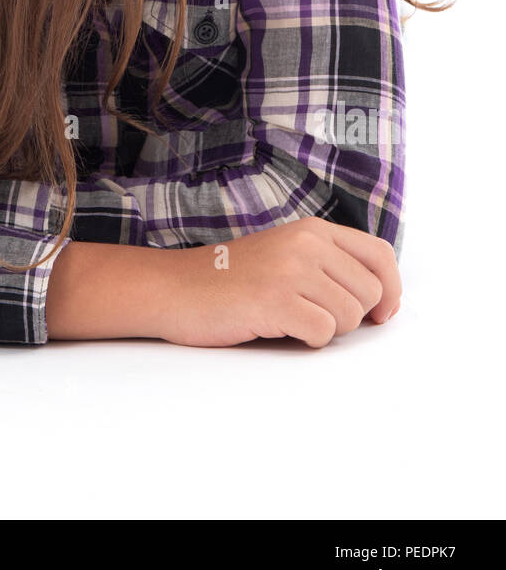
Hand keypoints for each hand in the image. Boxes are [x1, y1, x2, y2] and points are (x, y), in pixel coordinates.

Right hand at [156, 216, 401, 348]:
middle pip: (371, 293)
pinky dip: (307, 340)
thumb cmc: (232, 280)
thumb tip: (384, 300)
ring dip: (326, 329)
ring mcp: (291, 270)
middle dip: (351, 316)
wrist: (177, 288)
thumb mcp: (286, 254)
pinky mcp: (276, 299)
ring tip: (289, 317)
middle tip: (312, 315)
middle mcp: (307, 243)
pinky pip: (323, 332)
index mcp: (313, 229)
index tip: (382, 314)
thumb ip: (329, 264)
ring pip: (350, 317)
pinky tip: (278, 327)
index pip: (380, 254)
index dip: (392, 289)